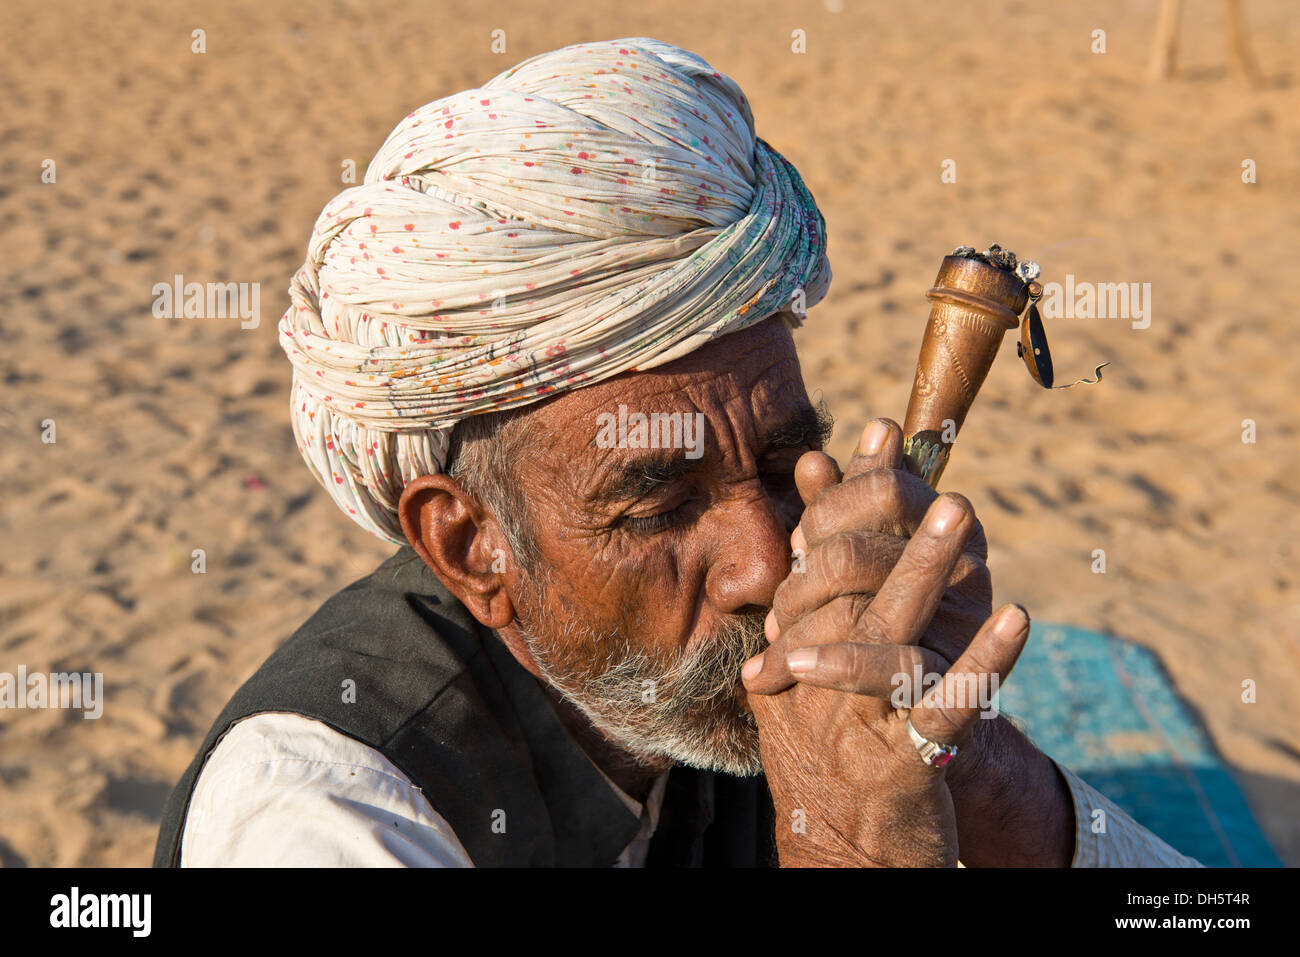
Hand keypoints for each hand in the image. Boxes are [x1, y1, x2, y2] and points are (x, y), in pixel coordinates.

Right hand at [743, 489, 1029, 866]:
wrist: (839, 850)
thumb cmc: (832, 748)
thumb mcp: (811, 669)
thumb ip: (816, 588)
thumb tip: (817, 497)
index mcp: (796, 646)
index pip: (815, 550)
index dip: (849, 489)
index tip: (882, 432)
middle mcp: (813, 675)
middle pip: (843, 580)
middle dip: (879, 514)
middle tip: (923, 459)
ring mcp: (853, 718)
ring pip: (886, 632)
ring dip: (923, 568)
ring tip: (958, 513)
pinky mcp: (899, 762)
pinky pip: (943, 705)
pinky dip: (983, 663)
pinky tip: (1019, 622)